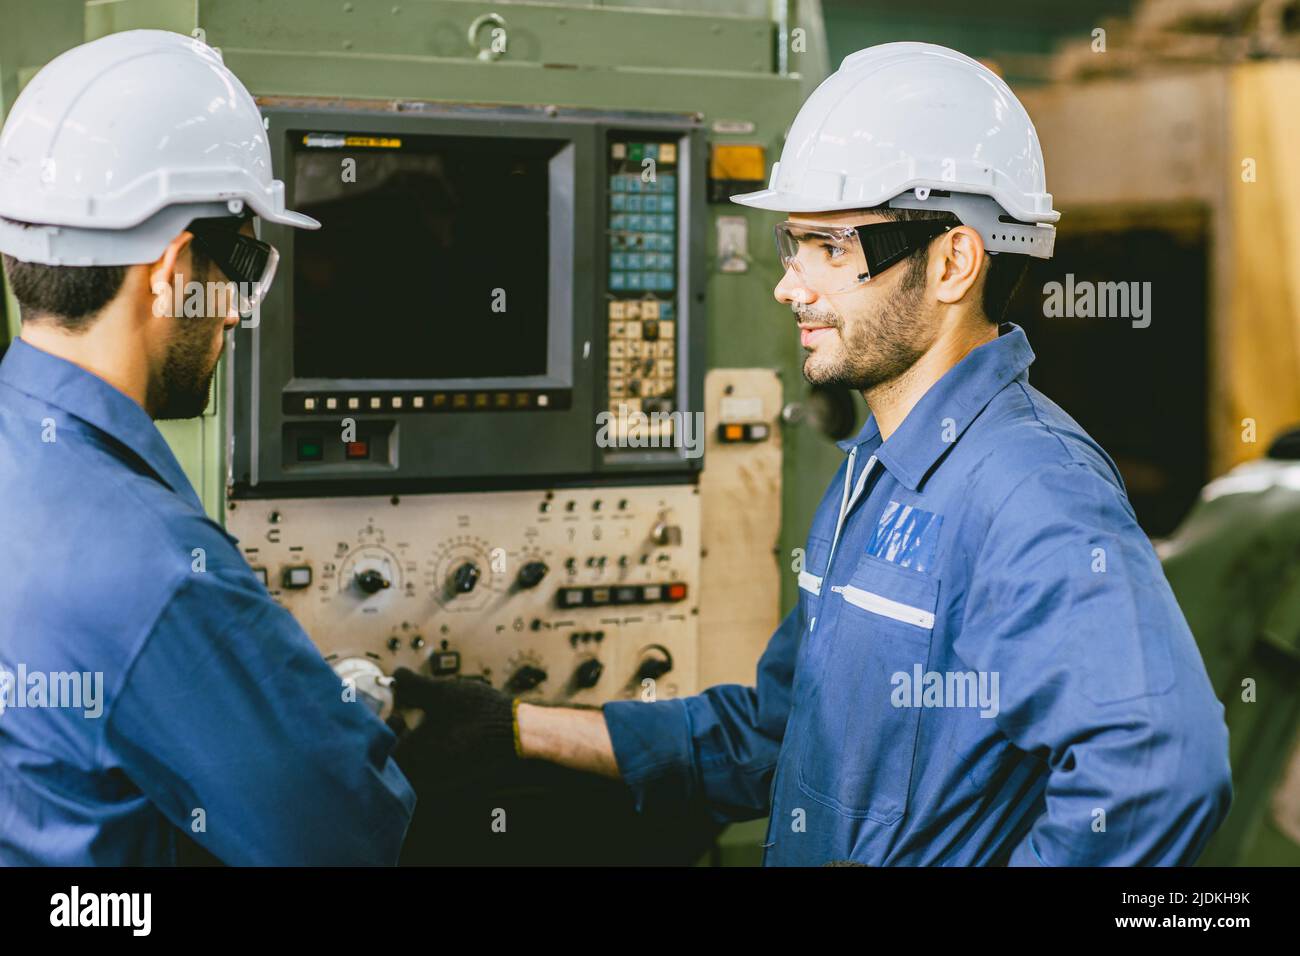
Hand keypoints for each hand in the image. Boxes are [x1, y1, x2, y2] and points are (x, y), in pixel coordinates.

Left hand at [388, 669, 517, 792]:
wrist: (515, 732)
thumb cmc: (476, 712)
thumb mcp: (440, 691)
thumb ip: (412, 683)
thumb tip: (396, 675)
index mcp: (413, 754)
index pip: (381, 751)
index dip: (383, 731)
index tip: (397, 714)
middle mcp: (422, 774)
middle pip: (396, 762)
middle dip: (396, 740)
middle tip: (406, 719)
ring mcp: (439, 780)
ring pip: (414, 768)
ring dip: (413, 748)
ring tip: (423, 726)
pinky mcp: (453, 778)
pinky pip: (431, 771)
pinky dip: (429, 755)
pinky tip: (443, 736)